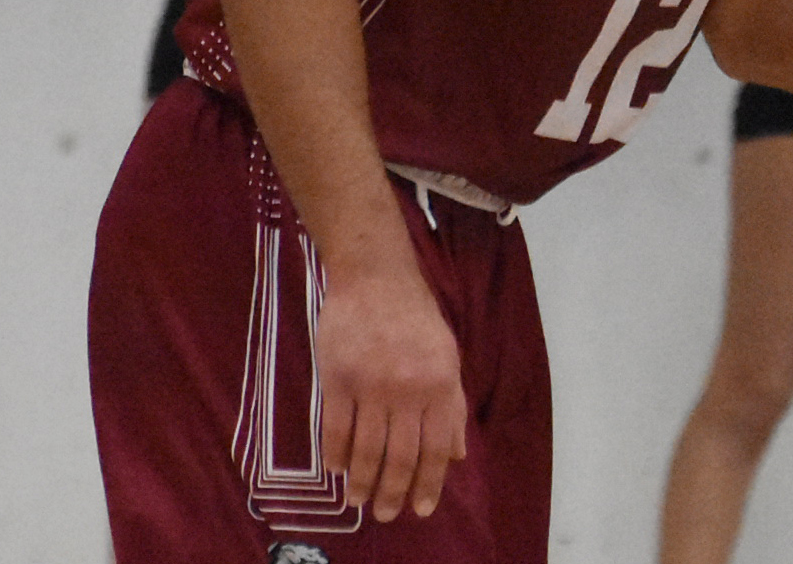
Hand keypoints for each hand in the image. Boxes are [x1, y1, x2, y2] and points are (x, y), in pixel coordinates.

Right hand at [317, 269, 468, 521]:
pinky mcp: (336, 378)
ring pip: (366, 448)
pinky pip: (335, 428)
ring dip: (362, 481)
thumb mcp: (448, 358)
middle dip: (394, 492)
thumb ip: (452, 406)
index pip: (437, 448)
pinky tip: (337, 470)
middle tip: (386, 514)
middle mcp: (407, 390)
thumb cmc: (416, 317)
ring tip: (359, 502)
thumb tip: (457, 455)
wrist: (376, 278)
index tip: (421, 509)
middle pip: (401, 455)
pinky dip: (335, 454)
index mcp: (440, 385)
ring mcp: (370, 385)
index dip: (429, 483)